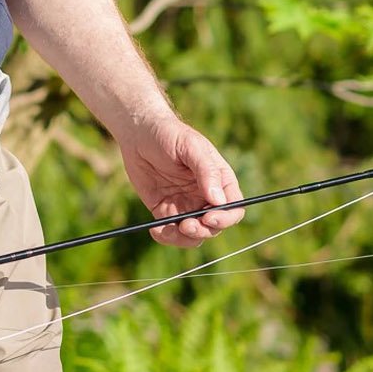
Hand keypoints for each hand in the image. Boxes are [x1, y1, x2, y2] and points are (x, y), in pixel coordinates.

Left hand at [119, 119, 244, 247]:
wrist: (139, 133)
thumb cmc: (170, 134)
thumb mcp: (191, 146)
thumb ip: (206, 171)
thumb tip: (218, 200)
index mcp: (220, 181)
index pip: (233, 208)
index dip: (225, 218)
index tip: (209, 217)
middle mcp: (206, 197)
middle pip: (215, 226)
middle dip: (203, 230)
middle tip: (186, 225)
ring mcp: (186, 205)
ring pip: (194, 235)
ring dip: (185, 239)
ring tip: (168, 229)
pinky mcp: (165, 211)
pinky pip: (170, 232)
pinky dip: (165, 237)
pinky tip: (155, 229)